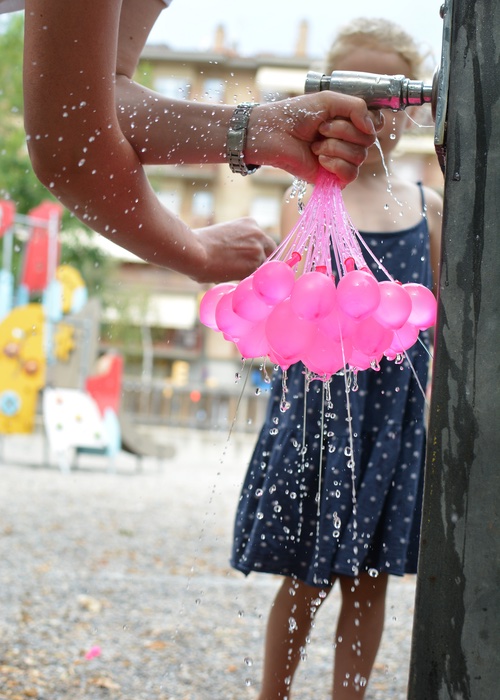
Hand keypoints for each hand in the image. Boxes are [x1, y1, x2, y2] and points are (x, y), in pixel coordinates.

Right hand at [192, 218, 276, 283]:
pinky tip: (233, 278)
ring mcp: (258, 250)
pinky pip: (256, 277)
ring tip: (233, 275)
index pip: (263, 241)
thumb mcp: (225, 234)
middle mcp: (259, 234)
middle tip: (248, 271)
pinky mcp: (254, 266)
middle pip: (269, 252)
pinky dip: (247, 280)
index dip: (258, 252)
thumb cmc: (201, 244)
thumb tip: (240, 259)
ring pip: (263, 267)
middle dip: (261, 262)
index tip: (250, 260)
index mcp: (250, 223)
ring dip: (252, 273)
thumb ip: (239, 243)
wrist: (195, 251)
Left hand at [248, 93, 382, 184]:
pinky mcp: (332, 178)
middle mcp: (349, 142)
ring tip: (315, 145)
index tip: (348, 115)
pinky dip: (336, 165)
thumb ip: (357, 107)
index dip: (367, 121)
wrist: (274, 133)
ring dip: (335, 147)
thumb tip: (372, 129)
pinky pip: (351, 175)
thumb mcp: (329, 100)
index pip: (376, 124)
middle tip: (321, 129)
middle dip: (343, 131)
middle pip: (368, 140)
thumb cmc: (297, 114)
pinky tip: (320, 160)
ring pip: (360, 157)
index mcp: (350, 122)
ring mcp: (341, 161)